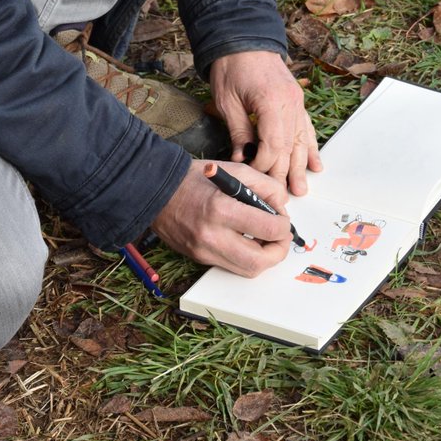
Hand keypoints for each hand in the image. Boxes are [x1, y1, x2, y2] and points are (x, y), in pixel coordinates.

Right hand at [150, 159, 291, 275]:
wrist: (157, 190)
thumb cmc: (195, 177)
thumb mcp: (234, 170)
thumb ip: (264, 185)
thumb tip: (281, 204)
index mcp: (221, 209)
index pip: (267, 229)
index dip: (283, 225)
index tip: (282, 218)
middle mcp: (212, 235)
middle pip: (259, 261)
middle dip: (278, 251)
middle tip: (281, 237)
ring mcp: (203, 251)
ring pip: (246, 270)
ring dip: (264, 258)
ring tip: (267, 240)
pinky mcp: (199, 258)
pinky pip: (231, 265)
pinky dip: (246, 257)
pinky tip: (248, 241)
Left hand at [209, 50, 321, 195]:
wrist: (243, 38)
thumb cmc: (231, 66)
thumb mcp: (227, 100)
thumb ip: (238, 131)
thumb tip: (242, 159)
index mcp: (272, 102)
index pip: (274, 145)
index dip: (264, 165)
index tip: (252, 176)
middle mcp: (291, 103)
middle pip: (290, 147)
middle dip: (284, 173)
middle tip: (281, 197)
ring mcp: (297, 101)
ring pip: (302, 140)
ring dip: (301, 166)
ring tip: (301, 188)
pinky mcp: (296, 100)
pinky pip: (306, 128)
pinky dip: (310, 146)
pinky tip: (314, 163)